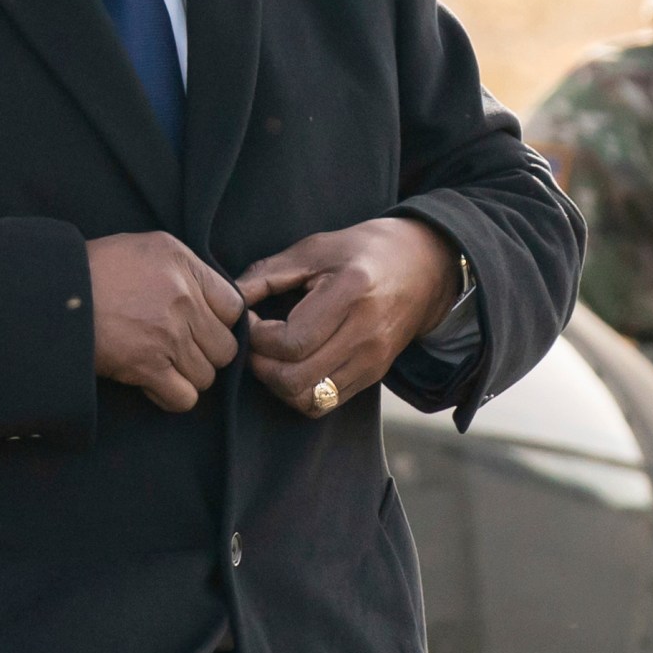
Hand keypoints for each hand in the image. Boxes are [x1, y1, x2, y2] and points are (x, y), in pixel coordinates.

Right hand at [87, 232, 243, 412]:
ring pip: (206, 376)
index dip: (219, 322)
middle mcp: (182, 299)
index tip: (200, 327)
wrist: (50, 294)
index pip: (234, 307)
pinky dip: (171, 397)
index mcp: (183, 265)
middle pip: (224, 348)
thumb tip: (218, 298)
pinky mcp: (147, 366)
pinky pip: (184, 398)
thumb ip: (186, 269)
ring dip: (186, 376)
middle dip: (204, 353)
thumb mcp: (146, 248)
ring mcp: (167, 335)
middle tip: (177, 349)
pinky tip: (154, 382)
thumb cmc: (95, 270)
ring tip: (160, 363)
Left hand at [235, 218, 461, 418]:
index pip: (292, 342)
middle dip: (261, 365)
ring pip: (309, 399)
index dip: (258, 337)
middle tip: (253, 342)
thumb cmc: (363, 251)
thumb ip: (268, 273)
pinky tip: (292, 366)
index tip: (249, 319)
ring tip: (270, 356)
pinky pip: (325, 404)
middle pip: (296, 379)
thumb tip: (229, 298)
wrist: (423, 266)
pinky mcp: (374, 375)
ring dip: (278, 384)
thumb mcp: (316, 248)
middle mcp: (366, 333)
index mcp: (352, 293)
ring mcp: (373, 360)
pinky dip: (299, 393)